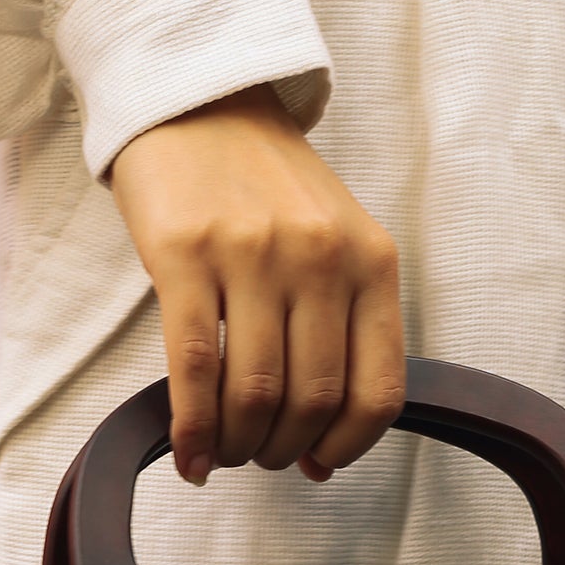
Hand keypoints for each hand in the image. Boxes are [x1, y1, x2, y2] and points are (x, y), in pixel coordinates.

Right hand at [108, 87, 404, 485]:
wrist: (198, 100)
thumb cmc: (264, 185)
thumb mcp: (333, 242)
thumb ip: (340, 328)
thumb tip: (326, 447)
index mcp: (372, 261)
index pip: (379, 389)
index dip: (348, 446)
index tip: (319, 464)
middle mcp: (322, 258)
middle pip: (311, 400)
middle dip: (283, 450)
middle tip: (259, 458)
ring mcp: (254, 254)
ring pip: (254, 392)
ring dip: (237, 444)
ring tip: (224, 452)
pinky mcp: (186, 254)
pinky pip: (195, 368)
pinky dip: (192, 427)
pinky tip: (188, 452)